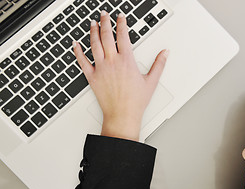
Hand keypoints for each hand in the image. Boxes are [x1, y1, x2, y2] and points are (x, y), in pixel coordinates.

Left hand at [73, 11, 168, 140]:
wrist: (122, 115)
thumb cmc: (136, 101)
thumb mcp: (151, 81)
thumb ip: (159, 64)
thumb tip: (165, 53)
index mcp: (127, 61)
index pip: (123, 35)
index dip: (121, 23)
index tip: (120, 17)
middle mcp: (112, 62)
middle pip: (106, 36)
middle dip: (105, 22)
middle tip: (104, 14)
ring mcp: (100, 68)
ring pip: (94, 44)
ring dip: (93, 31)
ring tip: (93, 23)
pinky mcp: (92, 77)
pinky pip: (82, 61)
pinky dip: (78, 51)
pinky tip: (76, 44)